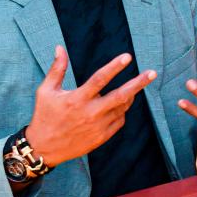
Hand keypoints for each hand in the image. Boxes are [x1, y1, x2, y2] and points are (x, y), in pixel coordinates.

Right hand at [25, 46, 156, 166]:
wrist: (44, 148)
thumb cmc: (45, 116)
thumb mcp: (46, 91)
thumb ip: (57, 69)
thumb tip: (60, 48)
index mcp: (76, 99)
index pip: (99, 79)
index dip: (114, 67)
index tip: (128, 57)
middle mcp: (90, 113)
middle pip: (120, 96)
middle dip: (138, 83)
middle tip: (152, 73)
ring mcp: (98, 126)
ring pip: (122, 108)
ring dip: (130, 95)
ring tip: (135, 86)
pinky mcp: (102, 137)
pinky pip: (119, 120)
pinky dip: (122, 110)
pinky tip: (119, 104)